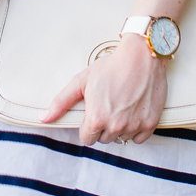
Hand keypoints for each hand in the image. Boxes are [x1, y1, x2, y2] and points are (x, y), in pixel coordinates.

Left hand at [40, 33, 168, 145]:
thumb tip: (44, 118)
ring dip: (120, 128)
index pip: (87, 139)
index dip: (88, 126)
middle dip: (103, 127)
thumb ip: (61, 102)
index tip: (94, 113)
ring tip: (121, 107)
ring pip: (122, 139)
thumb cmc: (110, 67)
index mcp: (96, 119)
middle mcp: (115, 126)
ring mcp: (134, 126)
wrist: (142, 56)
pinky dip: (136, 130)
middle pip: (104, 139)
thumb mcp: (81, 82)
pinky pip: (139, 139)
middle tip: (108, 106)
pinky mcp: (150, 123)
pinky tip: (133, 113)